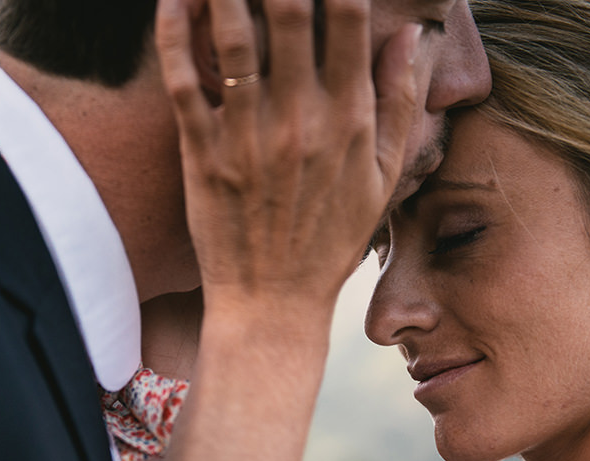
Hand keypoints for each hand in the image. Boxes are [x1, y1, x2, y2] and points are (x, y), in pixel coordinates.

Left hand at [156, 0, 420, 319]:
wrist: (272, 304)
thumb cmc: (330, 242)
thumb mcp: (383, 179)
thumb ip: (399, 102)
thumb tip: (411, 34)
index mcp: (349, 118)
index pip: (349, 16)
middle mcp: (301, 118)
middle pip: (287, 9)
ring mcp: (248, 135)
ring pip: (233, 34)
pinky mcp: (202, 154)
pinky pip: (186, 79)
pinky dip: (178, 31)